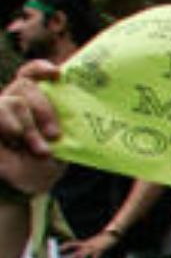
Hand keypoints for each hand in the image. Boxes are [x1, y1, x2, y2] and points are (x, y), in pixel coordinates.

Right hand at [0, 61, 66, 194]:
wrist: (19, 188)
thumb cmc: (41, 166)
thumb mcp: (61, 146)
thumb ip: (63, 125)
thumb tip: (75, 112)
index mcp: (35, 102)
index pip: (33, 74)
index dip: (41, 68)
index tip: (56, 72)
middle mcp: (14, 101)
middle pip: (27, 86)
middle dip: (43, 110)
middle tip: (53, 135)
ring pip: (13, 102)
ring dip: (27, 127)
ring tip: (38, 149)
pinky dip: (9, 124)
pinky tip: (15, 137)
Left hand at [59, 231, 116, 257]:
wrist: (112, 234)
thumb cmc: (103, 241)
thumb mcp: (93, 244)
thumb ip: (88, 249)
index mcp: (84, 243)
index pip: (70, 245)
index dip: (62, 248)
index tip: (55, 253)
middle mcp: (86, 245)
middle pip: (74, 254)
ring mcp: (92, 248)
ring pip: (82, 257)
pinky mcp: (99, 251)